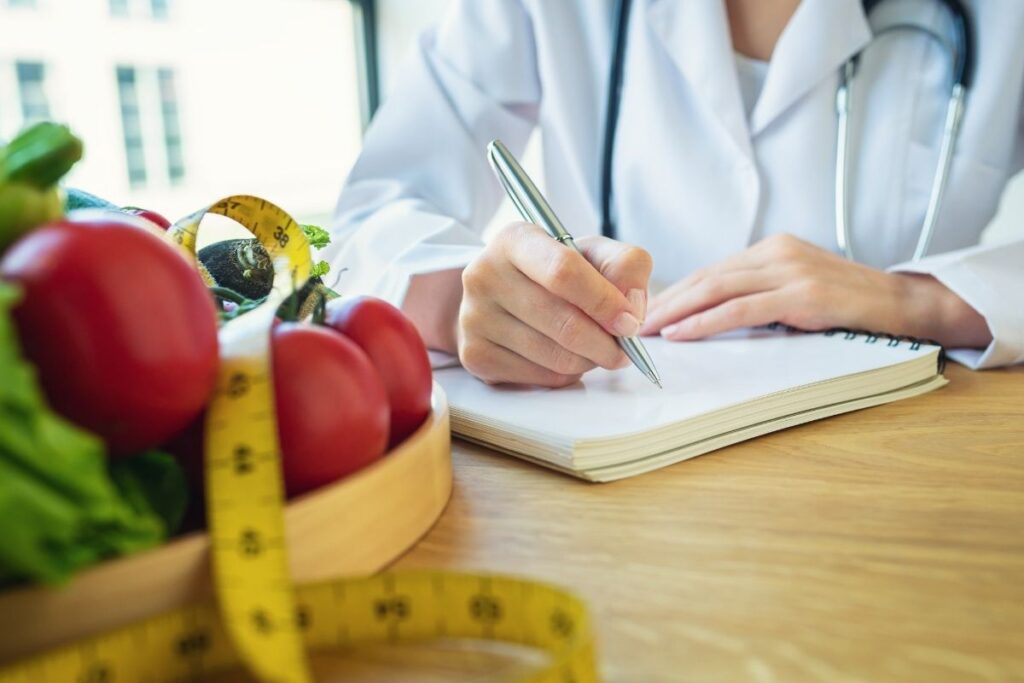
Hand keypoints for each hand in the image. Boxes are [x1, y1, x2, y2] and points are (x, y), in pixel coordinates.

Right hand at [458, 222, 651, 386]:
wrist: (502, 298)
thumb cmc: (555, 273)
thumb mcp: (593, 254)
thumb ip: (625, 266)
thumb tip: (630, 310)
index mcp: (515, 240)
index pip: (563, 271)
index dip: (604, 302)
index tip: (629, 323)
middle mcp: (485, 274)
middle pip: (564, 322)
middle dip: (605, 343)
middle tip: (622, 349)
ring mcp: (474, 317)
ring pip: (556, 356)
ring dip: (589, 360)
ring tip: (594, 350)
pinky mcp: (475, 355)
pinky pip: (541, 377)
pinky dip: (566, 374)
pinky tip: (565, 357)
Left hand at [639, 234, 991, 347]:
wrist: (901, 304)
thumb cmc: (846, 303)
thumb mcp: (796, 287)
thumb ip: (759, 293)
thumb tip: (710, 314)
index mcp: (771, 249)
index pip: (711, 271)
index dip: (675, 292)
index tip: (646, 311)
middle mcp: (775, 252)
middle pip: (706, 276)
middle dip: (665, 301)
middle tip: (630, 320)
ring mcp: (788, 270)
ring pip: (716, 289)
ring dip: (675, 312)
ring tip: (647, 329)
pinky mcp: (799, 294)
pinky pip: (740, 309)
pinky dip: (705, 321)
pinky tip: (682, 333)